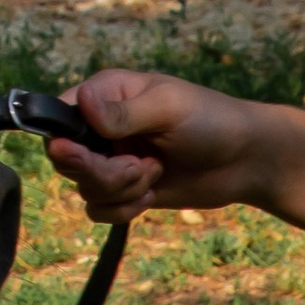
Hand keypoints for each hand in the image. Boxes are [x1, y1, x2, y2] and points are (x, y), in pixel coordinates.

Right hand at [47, 70, 266, 222]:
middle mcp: (101, 128)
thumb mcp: (168, 109)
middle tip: (138, 166)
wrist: (246, 160)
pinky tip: (151, 195)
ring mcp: (112, 160)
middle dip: (101, 171)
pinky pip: (100, 210)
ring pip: (84, 188)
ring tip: (154, 174)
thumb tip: (81, 102)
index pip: (59, 117)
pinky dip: (123, 209)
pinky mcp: (125, 190)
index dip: (65, 140)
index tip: (83, 154)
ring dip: (120, 190)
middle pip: (66, 159)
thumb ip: (122, 113)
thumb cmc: (211, 121)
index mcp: (105, 94)